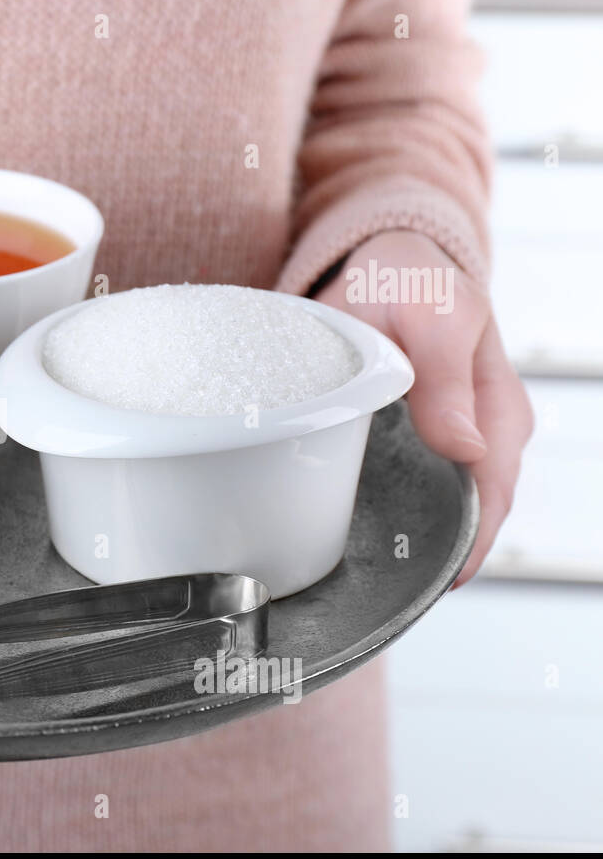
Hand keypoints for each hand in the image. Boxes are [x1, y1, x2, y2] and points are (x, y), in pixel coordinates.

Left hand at [315, 230, 532, 585]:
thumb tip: (468, 449)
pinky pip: (412, 491)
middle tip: (387, 593)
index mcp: (496, 410)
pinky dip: (393, 515)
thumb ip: (445, 377)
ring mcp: (451, 443)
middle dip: (438, 556)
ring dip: (414, 542)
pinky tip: (363, 541)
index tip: (435, 580)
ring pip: (440, 509)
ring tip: (373, 581)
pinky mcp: (416, 444)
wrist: (385, 265)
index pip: (491, 495)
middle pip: (469, 515)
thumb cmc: (410, 282)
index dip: (467, 544)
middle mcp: (482, 435)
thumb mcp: (428, 314)